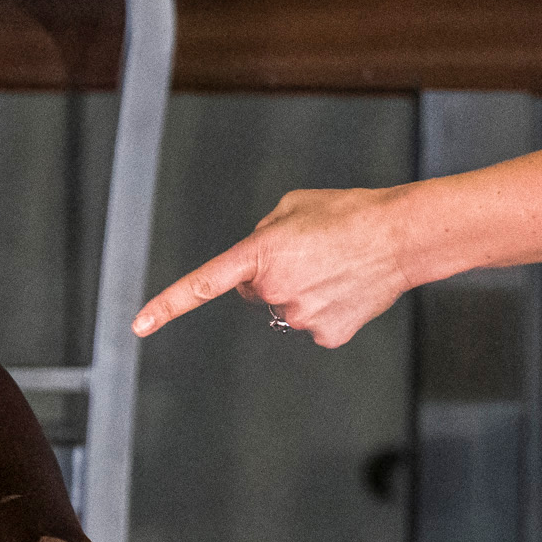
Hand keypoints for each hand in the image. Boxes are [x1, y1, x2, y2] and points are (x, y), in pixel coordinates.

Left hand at [134, 186, 421, 349]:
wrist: (402, 237)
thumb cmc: (350, 213)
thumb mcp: (293, 206)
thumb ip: (263, 233)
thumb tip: (257, 261)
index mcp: (261, 253)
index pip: (204, 283)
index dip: (168, 305)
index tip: (139, 326)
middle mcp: (274, 290)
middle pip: (255, 291)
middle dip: (271, 275)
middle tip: (309, 253)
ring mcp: (300, 318)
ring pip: (287, 309)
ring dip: (302, 291)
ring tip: (335, 267)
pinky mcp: (326, 335)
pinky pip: (314, 324)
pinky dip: (328, 309)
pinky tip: (347, 288)